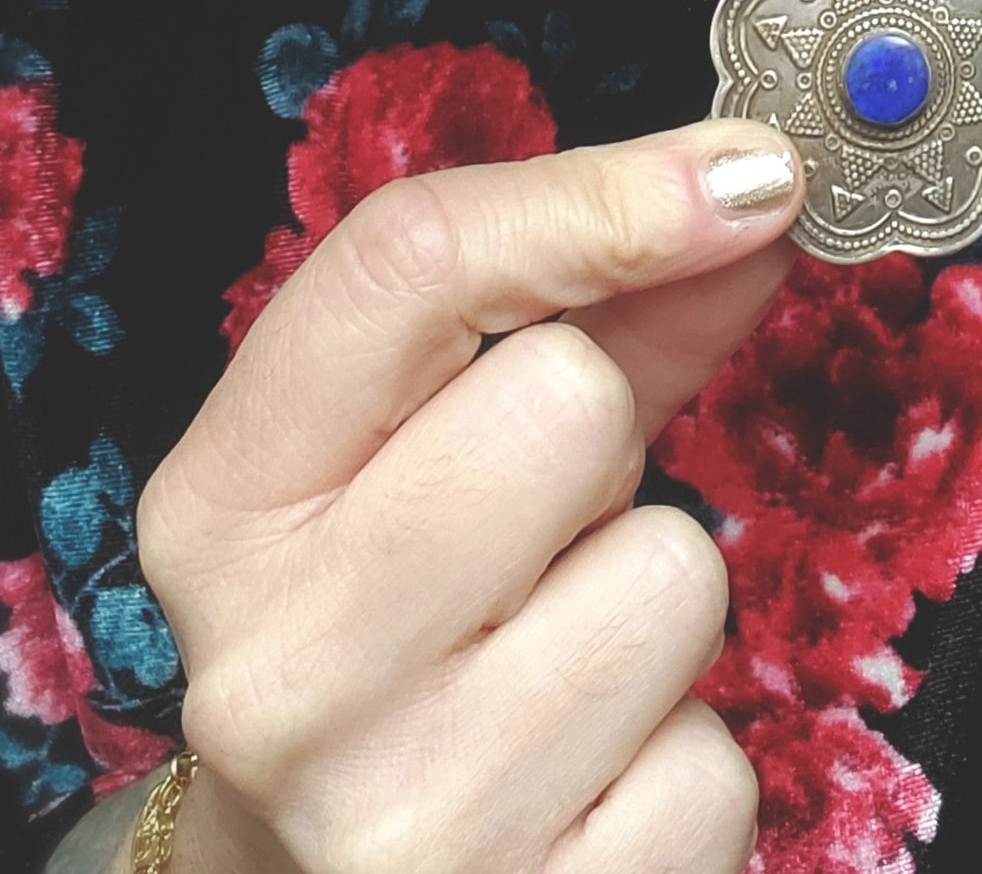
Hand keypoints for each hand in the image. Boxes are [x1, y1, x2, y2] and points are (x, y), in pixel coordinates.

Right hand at [134, 120, 804, 873]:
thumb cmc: (390, 631)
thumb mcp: (430, 456)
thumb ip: (597, 312)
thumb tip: (753, 195)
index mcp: (229, 502)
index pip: (409, 264)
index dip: (601, 196)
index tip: (745, 171)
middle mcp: (286, 666)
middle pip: (568, 398)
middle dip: (605, 438)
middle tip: (546, 522)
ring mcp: (402, 817)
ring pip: (673, 574)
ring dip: (651, 601)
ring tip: (557, 657)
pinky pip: (717, 760)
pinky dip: (680, 755)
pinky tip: (587, 777)